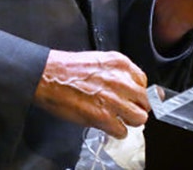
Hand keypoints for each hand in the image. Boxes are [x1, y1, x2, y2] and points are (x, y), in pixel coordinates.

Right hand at [33, 50, 149, 138]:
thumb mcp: (99, 60)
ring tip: (117, 119)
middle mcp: (121, 81)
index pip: (143, 82)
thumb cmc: (67, 68)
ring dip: (129, 121)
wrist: (47, 76)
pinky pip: (122, 131)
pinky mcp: (104, 117)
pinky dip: (116, 131)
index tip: (129, 96)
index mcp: (121, 64)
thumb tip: (128, 86)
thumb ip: (117, 72)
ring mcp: (114, 100)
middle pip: (145, 102)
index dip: (135, 92)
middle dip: (136, 107)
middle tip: (124, 109)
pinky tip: (106, 125)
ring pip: (139, 118)